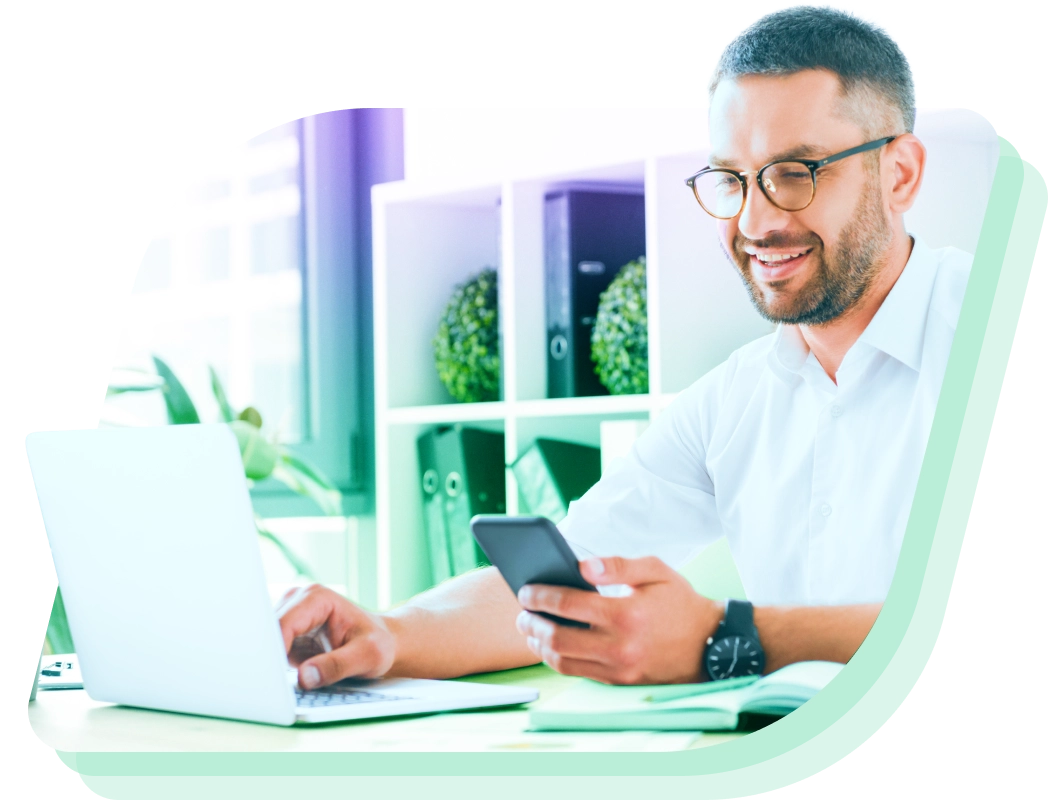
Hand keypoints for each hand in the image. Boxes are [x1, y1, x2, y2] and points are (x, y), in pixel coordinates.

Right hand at [277, 584, 396, 689]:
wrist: (381, 643)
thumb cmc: (378, 644)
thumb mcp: (368, 656)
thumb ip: (337, 666)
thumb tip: (305, 677)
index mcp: (316, 598)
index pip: (282, 625)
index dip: (274, 652)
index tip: (274, 678)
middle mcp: (298, 600)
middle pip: (268, 631)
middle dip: (269, 658)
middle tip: (273, 685)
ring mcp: (290, 615)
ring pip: (265, 640)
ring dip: (270, 662)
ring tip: (279, 683)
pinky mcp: (287, 632)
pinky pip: (270, 649)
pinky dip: (273, 665)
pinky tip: (281, 679)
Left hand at [515, 556, 722, 684]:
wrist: (710, 644)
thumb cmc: (679, 602)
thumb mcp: (656, 570)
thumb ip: (617, 564)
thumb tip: (580, 565)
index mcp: (626, 613)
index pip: (568, 603)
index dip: (540, 595)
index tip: (525, 589)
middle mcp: (620, 645)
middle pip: (558, 637)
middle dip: (532, 622)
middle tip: (521, 611)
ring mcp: (619, 668)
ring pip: (563, 662)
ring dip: (539, 645)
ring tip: (530, 629)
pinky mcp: (619, 682)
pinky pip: (578, 673)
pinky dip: (557, 659)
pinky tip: (550, 644)